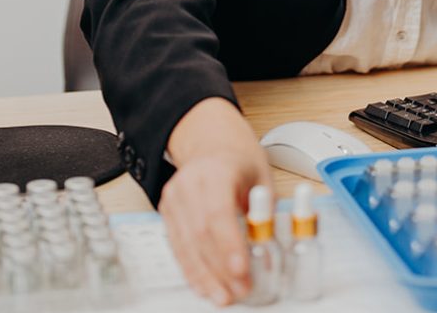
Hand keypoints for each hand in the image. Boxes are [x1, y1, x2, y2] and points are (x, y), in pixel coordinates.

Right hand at [160, 99, 273, 305]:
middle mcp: (190, 183)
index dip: (229, 246)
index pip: (218, 213)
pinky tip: (204, 285)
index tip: (241, 271)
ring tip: (222, 297)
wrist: (210, 141)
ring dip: (204, 276)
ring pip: (185, 245)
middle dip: (219, 269)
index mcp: (217, 170)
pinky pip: (177, 246)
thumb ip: (265, 209)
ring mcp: (174, 197)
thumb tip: (270, 246)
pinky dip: (191, 269)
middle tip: (238, 292)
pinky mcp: (167, 211)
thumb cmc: (239, 158)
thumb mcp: (262, 175)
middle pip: (200, 234)